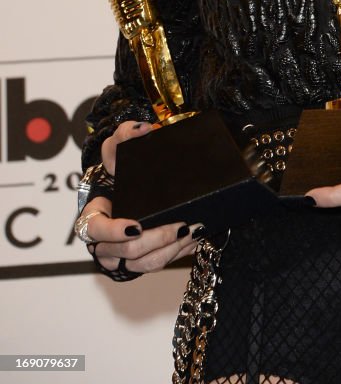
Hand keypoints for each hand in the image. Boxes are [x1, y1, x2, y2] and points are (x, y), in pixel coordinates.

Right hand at [78, 120, 199, 276]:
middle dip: (157, 239)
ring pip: (145, 264)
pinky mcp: (138, 262)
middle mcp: (104, 243)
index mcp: (93, 217)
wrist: (123, 190)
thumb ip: (123, 135)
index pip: (96, 230)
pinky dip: (177, 254)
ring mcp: (120, 257)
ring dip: (171, 249)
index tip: (137, 226)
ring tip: (193, 231)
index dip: (115, 232)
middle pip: (128, 252)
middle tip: (181, 225)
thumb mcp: (116, 151)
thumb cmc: (118, 172)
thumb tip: (143, 128)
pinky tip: (194, 241)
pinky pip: (156, 265)